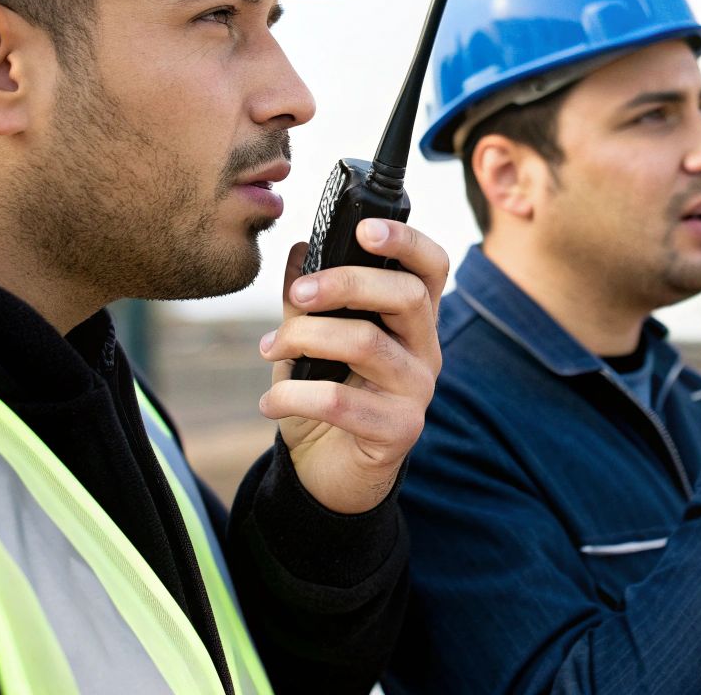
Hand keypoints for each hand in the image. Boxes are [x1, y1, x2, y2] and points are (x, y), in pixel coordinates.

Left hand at [258, 220, 446, 513]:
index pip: (432, 267)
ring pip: (368, 344)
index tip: (365, 228)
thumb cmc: (324, 396)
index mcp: (411, 319)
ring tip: (269, 349)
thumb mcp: (311, 340)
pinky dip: (295, 396)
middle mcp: (425, 349)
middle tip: (296, 294)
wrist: (326, 472)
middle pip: (405, 295)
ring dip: (307, 339)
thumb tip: (298, 250)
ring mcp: (417, 391)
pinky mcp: (400, 431)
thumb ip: (308, 298)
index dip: (407, 240)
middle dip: (345, 283)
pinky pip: (344, 402)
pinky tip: (270, 403)